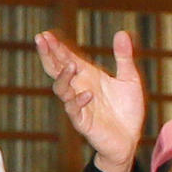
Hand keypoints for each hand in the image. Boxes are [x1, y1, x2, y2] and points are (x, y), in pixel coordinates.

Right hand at [35, 29, 144, 171]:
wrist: (130, 139)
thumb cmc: (127, 110)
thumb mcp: (129, 80)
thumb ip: (124, 58)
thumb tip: (122, 32)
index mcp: (87, 76)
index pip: (67, 58)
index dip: (57, 47)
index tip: (47, 34)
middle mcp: (79, 88)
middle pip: (56, 70)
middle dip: (48, 55)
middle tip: (41, 40)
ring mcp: (79, 105)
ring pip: (61, 90)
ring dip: (63, 77)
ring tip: (70, 65)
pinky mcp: (83, 122)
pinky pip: (74, 110)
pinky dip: (79, 101)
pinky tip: (87, 94)